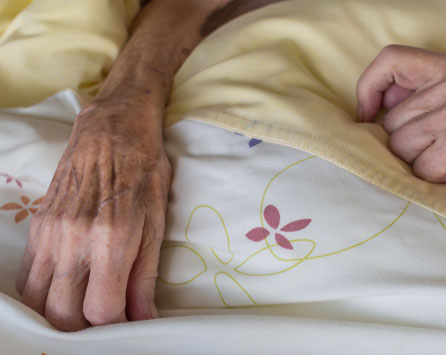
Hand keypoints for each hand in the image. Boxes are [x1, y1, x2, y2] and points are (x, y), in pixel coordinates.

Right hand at [15, 100, 171, 330]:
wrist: (113, 130)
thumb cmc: (145, 171)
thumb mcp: (156, 223)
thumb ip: (145, 275)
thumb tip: (144, 317)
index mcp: (110, 239)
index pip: (100, 310)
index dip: (116, 326)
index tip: (129, 324)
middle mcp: (73, 240)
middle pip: (62, 314)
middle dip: (85, 330)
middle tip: (107, 322)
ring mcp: (50, 233)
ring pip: (38, 300)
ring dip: (60, 316)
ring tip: (85, 311)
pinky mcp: (38, 225)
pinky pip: (29, 276)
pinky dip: (43, 295)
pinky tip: (65, 292)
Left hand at [356, 45, 445, 205]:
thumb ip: (425, 97)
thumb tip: (375, 106)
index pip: (391, 59)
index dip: (368, 88)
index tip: (367, 115)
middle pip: (391, 120)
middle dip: (408, 145)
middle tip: (444, 151)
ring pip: (399, 146)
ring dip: (422, 164)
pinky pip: (419, 169)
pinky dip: (435, 181)